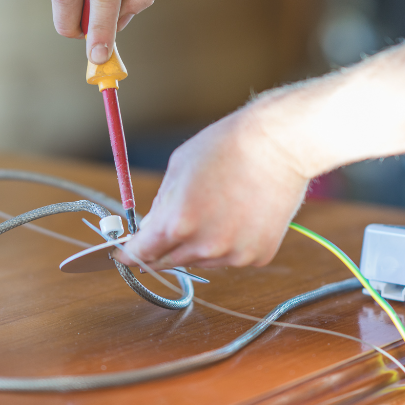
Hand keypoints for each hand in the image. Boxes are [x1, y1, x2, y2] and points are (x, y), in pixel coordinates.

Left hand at [115, 107, 310, 269]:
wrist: (280, 143)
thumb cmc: (228, 146)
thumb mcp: (178, 168)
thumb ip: (160, 206)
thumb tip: (150, 230)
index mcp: (178, 223)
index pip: (141, 253)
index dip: (129, 253)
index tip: (123, 254)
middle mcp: (206, 246)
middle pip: (169, 261)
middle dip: (163, 247)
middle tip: (173, 223)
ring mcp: (235, 254)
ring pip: (201, 261)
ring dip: (197, 245)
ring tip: (215, 208)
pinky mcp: (258, 256)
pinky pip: (230, 257)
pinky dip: (228, 244)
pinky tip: (238, 215)